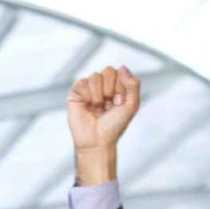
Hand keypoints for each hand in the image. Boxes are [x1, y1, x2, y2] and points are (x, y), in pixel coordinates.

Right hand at [67, 66, 140, 184]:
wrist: (97, 141)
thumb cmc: (114, 126)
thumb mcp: (131, 105)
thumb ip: (133, 85)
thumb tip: (122, 67)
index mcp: (116, 85)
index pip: (120, 72)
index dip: (121, 89)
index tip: (118, 104)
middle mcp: (102, 84)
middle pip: (108, 71)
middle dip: (110, 91)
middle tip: (108, 107)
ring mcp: (89, 87)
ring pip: (95, 77)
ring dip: (99, 97)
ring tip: (97, 109)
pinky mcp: (76, 92)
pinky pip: (82, 82)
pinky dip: (87, 96)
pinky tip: (87, 106)